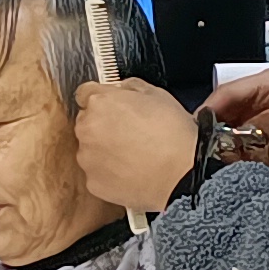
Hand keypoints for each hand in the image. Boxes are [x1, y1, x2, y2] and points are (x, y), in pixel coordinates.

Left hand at [71, 77, 202, 214]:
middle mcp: (86, 129)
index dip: (101, 100)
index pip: (84, 94)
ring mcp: (87, 158)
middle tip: (129, 133)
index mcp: (99, 103)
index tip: (111, 107)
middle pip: (86, 123)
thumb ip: (129, 87)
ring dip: (104, 150)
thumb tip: (120, 89)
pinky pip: (97, 174)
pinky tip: (131, 171)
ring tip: (133, 155)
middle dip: (102, 126)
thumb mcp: (157, 94)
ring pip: (90, 150)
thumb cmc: (174, 134)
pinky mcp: (93, 183)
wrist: (184, 174)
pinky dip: (109, 173)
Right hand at [207, 72, 268, 180]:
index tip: (196, 131)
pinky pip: (236, 157)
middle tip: (197, 153)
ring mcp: (255, 130)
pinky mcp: (259, 152)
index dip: (210, 110)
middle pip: (220, 116)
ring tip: (206, 166)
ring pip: (224, 138)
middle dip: (208, 132)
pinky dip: (227, 165)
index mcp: (264, 87)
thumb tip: (241, 130)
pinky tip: (221, 174)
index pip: (227, 94)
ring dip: (216, 151)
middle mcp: (254, 106)